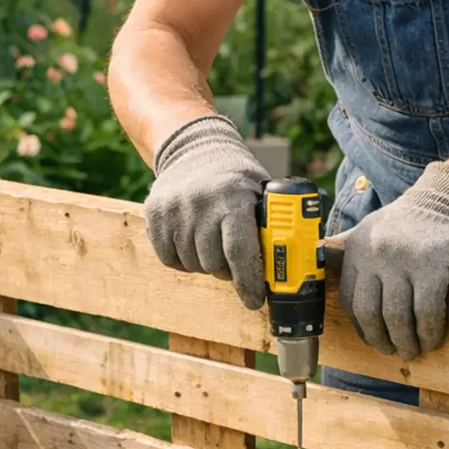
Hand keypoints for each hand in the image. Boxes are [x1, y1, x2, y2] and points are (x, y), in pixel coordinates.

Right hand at [143, 115, 269, 308]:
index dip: (248, 281)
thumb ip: (271, 222)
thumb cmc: (235, 176)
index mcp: (233, 197)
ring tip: (214, 246)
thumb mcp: (260, 189)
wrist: (193, 148)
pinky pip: (169, 259)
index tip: (254, 300)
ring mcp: (174, 209)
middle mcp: (201, 203)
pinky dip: (183, 259)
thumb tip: (293, 262)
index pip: (240, 250)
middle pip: (214, 263)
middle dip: (228, 272)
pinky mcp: (154, 215)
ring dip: (206, 265)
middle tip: (235, 265)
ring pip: (192, 264)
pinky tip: (193, 242)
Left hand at [336, 162, 448, 360]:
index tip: (374, 340)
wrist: (447, 202)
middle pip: (372, 313)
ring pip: (399, 316)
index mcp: (357, 250)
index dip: (362, 327)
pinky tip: (433, 337)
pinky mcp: (433, 264)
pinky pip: (427, 311)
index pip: (350, 300)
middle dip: (383, 340)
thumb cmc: (409, 226)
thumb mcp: (373, 233)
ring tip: (415, 350)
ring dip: (407, 341)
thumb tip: (335, 292)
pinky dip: (430, 331)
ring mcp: (404, 259)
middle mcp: (375, 254)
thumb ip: (357, 260)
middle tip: (396, 352)